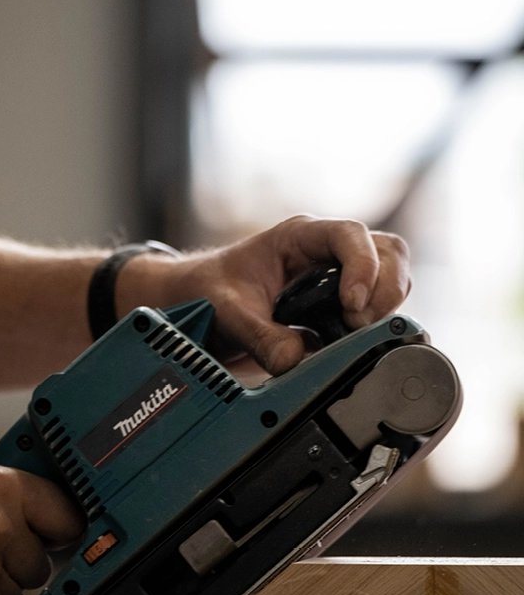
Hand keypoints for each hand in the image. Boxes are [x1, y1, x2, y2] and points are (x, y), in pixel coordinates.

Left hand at [117, 216, 410, 374]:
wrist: (201, 300)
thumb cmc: (211, 291)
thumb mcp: (228, 312)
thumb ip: (259, 336)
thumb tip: (295, 359)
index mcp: (300, 237)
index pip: (350, 235)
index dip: (363, 266)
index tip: (352, 305)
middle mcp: (327, 250)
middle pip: (388, 251)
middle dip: (385, 289)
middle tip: (358, 325)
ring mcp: (340, 274)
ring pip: (393, 275)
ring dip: (386, 306)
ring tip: (357, 335)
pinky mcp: (343, 302)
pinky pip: (380, 305)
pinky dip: (378, 324)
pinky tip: (353, 344)